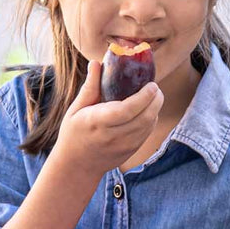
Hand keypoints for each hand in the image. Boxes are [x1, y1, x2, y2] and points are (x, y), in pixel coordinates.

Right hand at [54, 60, 163, 174]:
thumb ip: (89, 87)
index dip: (144, 97)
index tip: (151, 84)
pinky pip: (147, 133)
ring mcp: (124, 146)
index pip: (127, 110)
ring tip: (153, 96)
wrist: (76, 166)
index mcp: (97, 123)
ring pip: (149, 125)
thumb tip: (97, 63)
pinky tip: (147, 110)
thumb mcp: (75, 109)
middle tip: (155, 87)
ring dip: (155, 109)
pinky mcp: (131, 151)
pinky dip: (151, 119)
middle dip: (156, 100)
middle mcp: (113, 136)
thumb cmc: (73, 133)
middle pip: (144, 118)